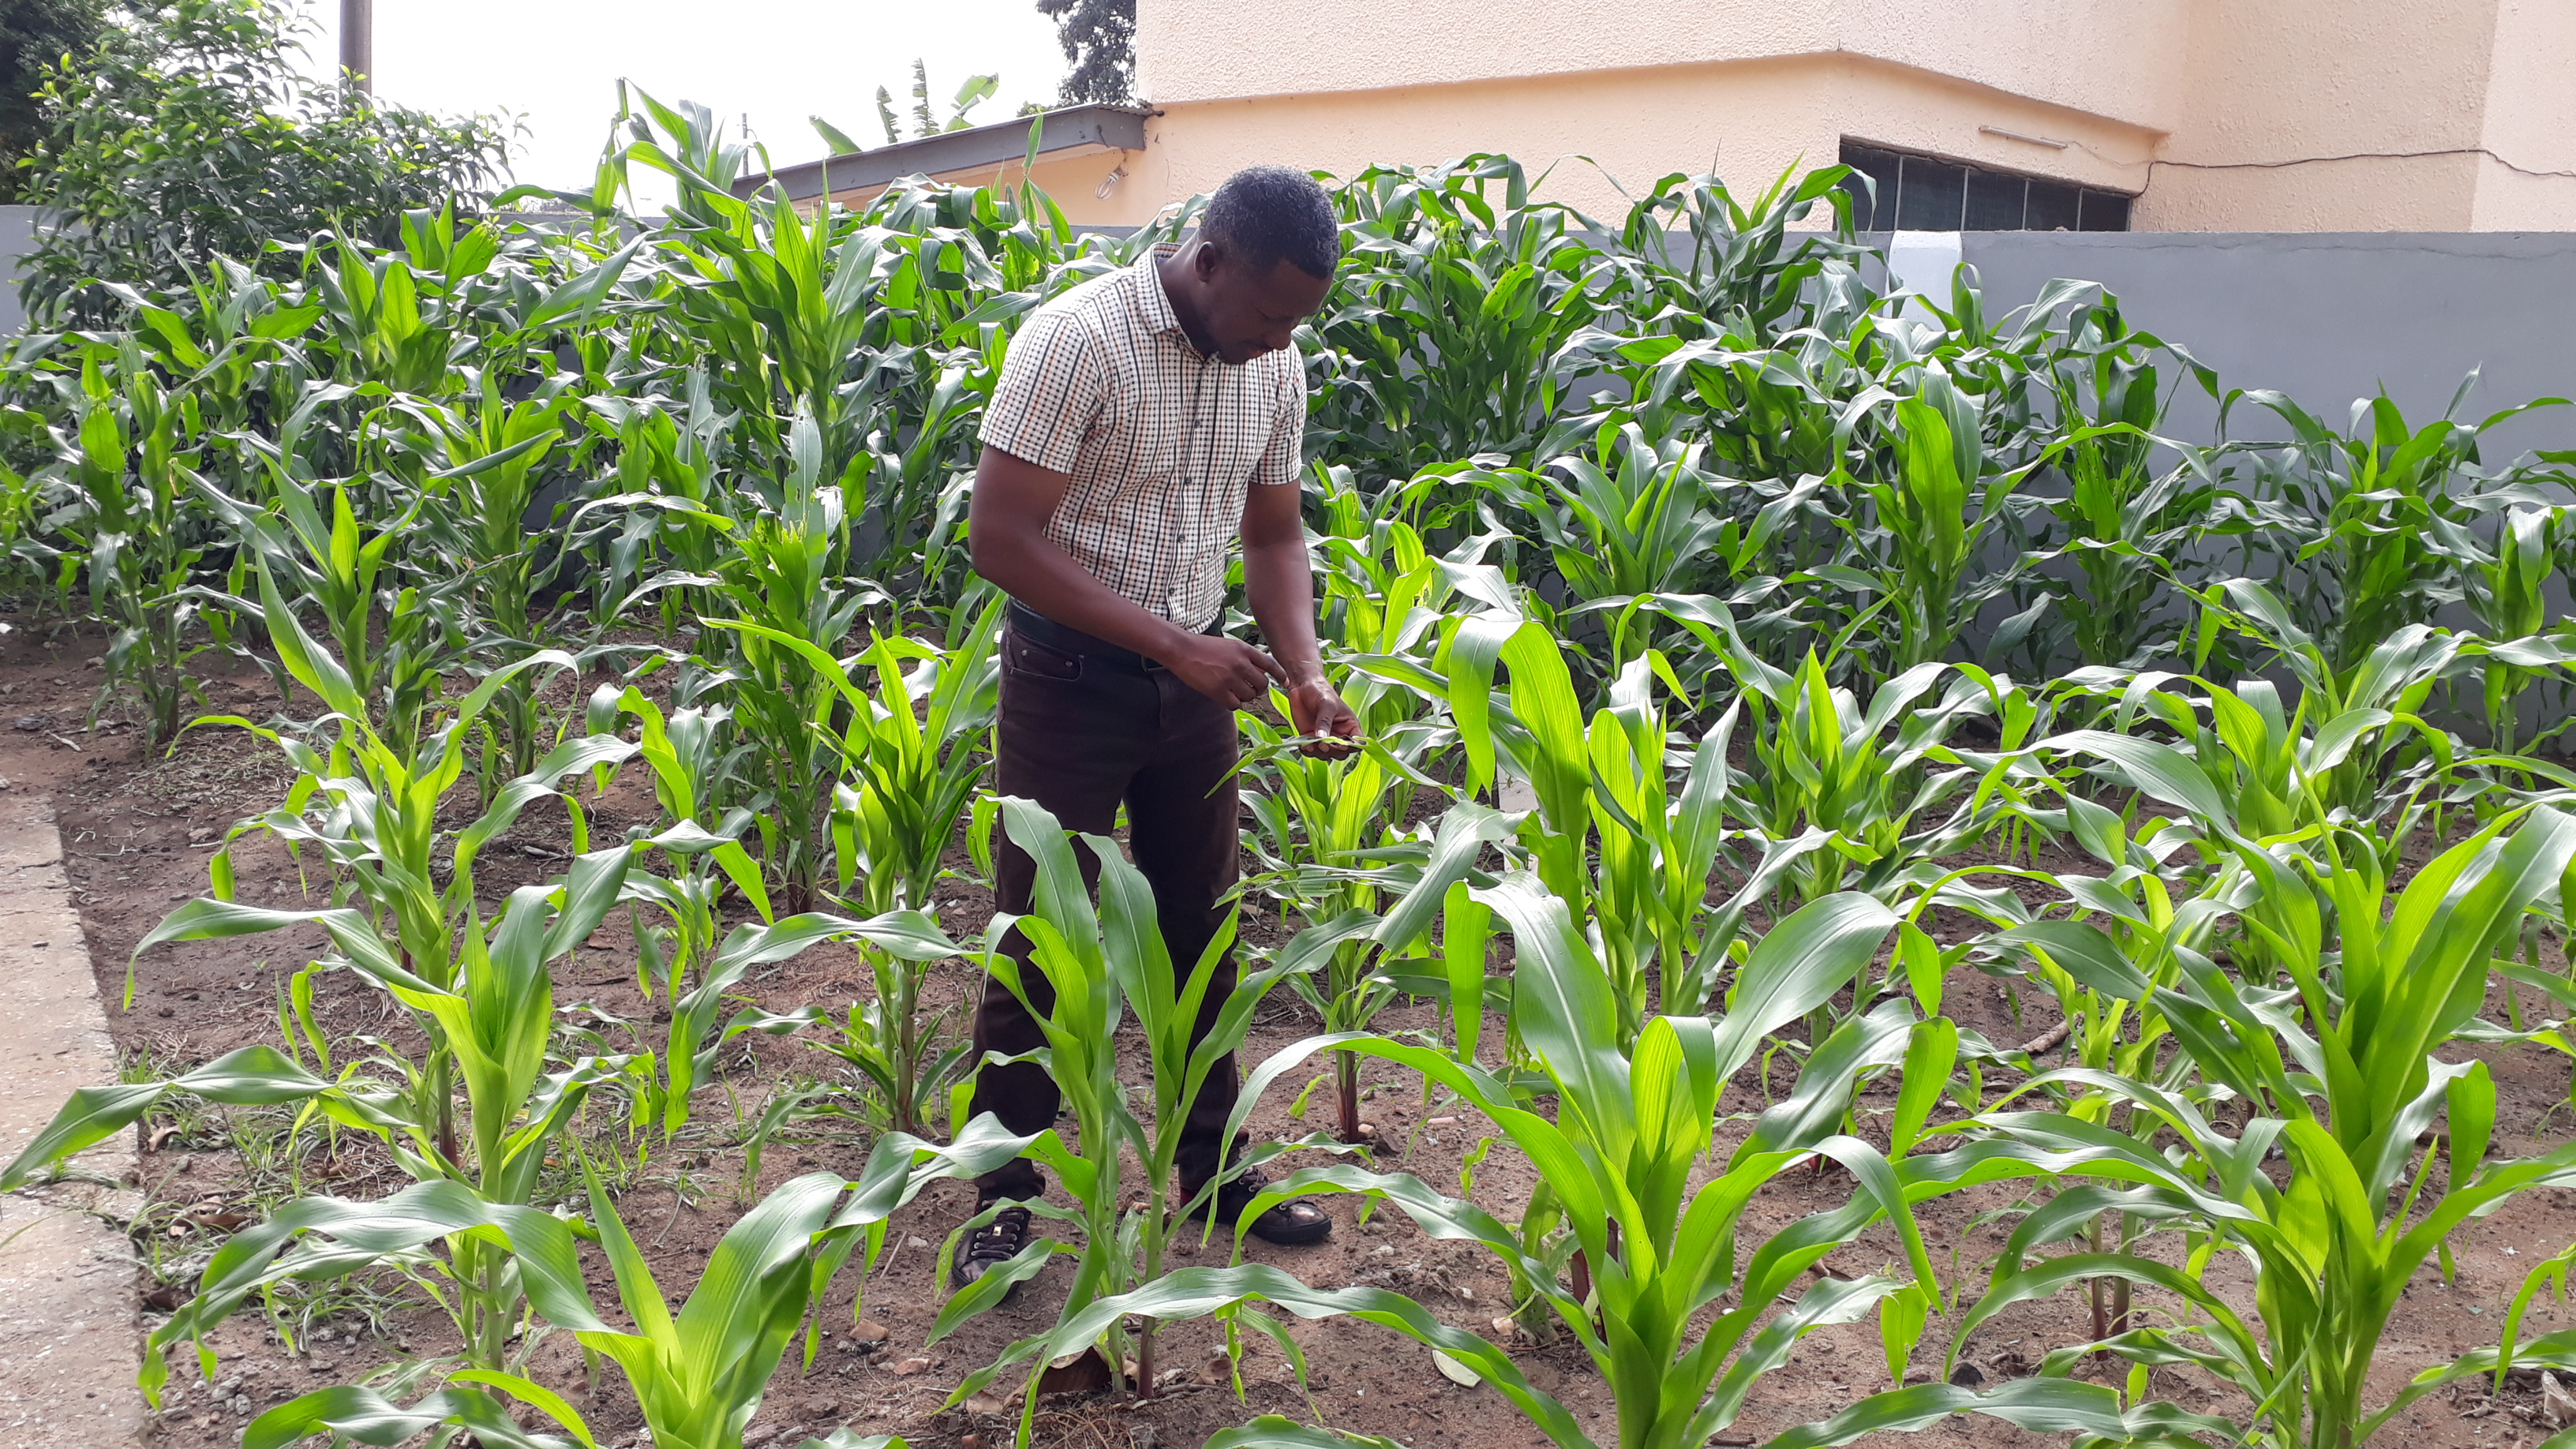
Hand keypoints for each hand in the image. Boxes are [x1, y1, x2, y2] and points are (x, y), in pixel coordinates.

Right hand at [1164, 633, 1286, 708]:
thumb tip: (1261, 673)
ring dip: (1245, 697)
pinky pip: (1235, 704)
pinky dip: (1232, 703)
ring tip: (1235, 691)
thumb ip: (1246, 657)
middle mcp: (1240, 664)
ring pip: (1249, 696)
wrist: (1182, 650)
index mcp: (1244, 650)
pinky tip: (1226, 697)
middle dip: (1258, 689)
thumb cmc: (1205, 647)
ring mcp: (1229, 678)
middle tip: (1250, 688)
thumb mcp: (1230, 645)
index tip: (1284, 681)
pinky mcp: (1218, 691)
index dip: (1280, 675)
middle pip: (1262, 684)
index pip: (1270, 664)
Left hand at [1285, 673, 1361, 758]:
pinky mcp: (1310, 738)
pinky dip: (1308, 751)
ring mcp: (1324, 738)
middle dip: (1333, 751)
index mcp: (1350, 726)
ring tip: (1312, 744)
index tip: (1342, 744)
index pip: (1357, 742)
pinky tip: (1304, 745)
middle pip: (1341, 753)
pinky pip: (1311, 751)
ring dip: (1319, 752)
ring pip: (1326, 754)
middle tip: (1324, 745)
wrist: (1303, 686)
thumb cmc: (1321, 691)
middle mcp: (1339, 734)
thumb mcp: (1326, 704)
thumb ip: (1325, 722)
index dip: (1352, 746)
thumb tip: (1322, 739)